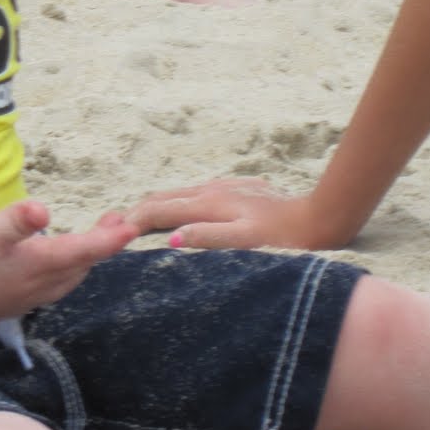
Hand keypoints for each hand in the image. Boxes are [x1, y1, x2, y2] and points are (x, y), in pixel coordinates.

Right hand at [0, 199, 139, 331]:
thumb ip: (15, 220)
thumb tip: (43, 210)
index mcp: (40, 263)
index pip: (87, 250)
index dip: (112, 239)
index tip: (134, 228)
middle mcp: (41, 285)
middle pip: (84, 265)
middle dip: (103, 245)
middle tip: (116, 222)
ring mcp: (28, 297)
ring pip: (70, 279)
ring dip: (86, 259)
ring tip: (93, 240)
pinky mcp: (15, 302)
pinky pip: (55, 287)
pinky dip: (68, 271)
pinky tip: (56, 264)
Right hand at [129, 177, 332, 250]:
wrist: (320, 217)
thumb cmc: (283, 238)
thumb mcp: (245, 243)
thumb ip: (207, 239)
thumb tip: (168, 239)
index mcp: (209, 203)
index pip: (158, 209)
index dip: (132, 220)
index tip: (110, 234)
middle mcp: (212, 189)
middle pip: (163, 197)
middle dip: (136, 210)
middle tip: (114, 228)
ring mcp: (224, 186)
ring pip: (179, 194)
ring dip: (156, 207)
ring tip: (138, 222)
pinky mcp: (237, 188)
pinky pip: (196, 194)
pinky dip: (177, 204)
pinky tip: (180, 214)